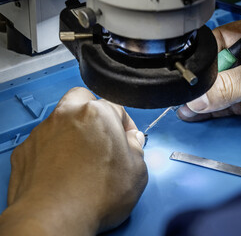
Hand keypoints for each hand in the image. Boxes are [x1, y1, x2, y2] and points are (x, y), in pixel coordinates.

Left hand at [0, 87, 147, 235]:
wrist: (55, 218)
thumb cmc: (95, 196)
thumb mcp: (137, 172)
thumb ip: (137, 148)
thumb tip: (133, 141)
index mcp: (98, 115)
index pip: (117, 107)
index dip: (126, 124)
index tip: (127, 139)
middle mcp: (68, 116)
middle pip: (83, 99)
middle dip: (94, 112)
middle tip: (102, 134)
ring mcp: (44, 132)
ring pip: (61, 119)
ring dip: (73, 130)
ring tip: (82, 157)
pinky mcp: (25, 150)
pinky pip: (43, 141)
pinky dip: (53, 149)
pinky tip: (62, 169)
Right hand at [178, 15, 240, 134]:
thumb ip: (227, 87)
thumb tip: (197, 98)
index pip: (218, 42)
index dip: (202, 58)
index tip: (187, 75)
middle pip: (217, 67)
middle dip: (202, 83)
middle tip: (185, 96)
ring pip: (221, 88)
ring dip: (205, 99)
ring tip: (186, 108)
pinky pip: (228, 103)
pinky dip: (214, 110)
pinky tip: (198, 113)